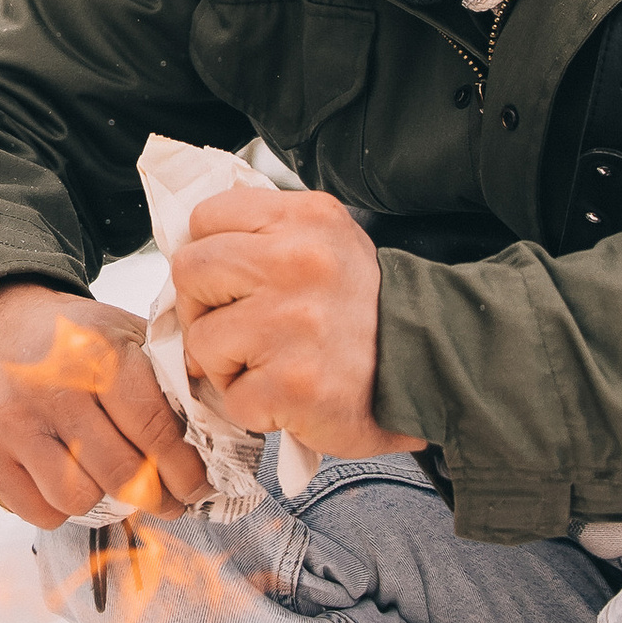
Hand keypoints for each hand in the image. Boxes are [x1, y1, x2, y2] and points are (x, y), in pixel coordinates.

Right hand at [0, 282, 209, 530]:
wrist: (1, 325)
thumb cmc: (78, 339)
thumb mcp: (127, 334)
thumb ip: (167, 378)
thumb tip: (217, 438)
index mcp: (100, 353)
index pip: (155, 430)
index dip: (185, 470)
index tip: (199, 488)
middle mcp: (54, 387)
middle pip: (122, 472)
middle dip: (157, 498)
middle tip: (170, 502)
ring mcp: (16, 421)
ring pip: (78, 497)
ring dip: (105, 500)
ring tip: (114, 484)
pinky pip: (39, 511)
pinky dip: (62, 509)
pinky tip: (73, 482)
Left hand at [172, 186, 421, 463]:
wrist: (432, 368)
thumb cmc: (365, 311)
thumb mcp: (325, 243)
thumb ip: (263, 235)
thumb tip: (189, 248)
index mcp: (306, 219)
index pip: (206, 217)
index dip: (211, 255)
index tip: (234, 281)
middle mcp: (299, 262)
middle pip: (190, 270)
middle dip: (204, 306)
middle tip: (244, 327)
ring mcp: (293, 323)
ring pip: (200, 339)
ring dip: (227, 363)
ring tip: (274, 363)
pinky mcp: (292, 384)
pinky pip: (228, 396)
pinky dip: (253, 405)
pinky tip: (290, 394)